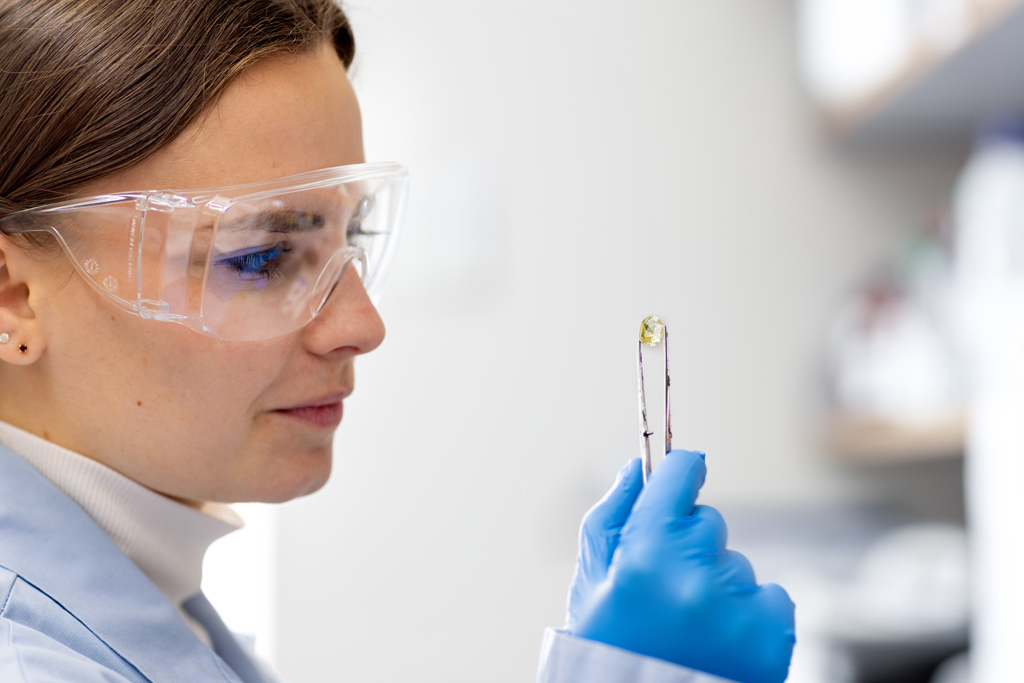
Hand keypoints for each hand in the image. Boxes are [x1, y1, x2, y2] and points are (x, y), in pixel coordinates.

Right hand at [564, 451, 794, 682]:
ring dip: (719, 584)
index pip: (679, 475)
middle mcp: (694, 574)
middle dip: (690, 545)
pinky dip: (750, 613)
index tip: (684, 476)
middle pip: (708, 522)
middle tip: (667, 590)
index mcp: (644, 554)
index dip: (680, 473)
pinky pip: (770, 595)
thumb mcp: (592, 584)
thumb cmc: (614, 647)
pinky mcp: (772, 631)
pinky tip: (722, 639)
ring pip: (736, 563)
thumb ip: (610, 517)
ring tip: (691, 626)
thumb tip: (636, 469)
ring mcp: (737, 603)